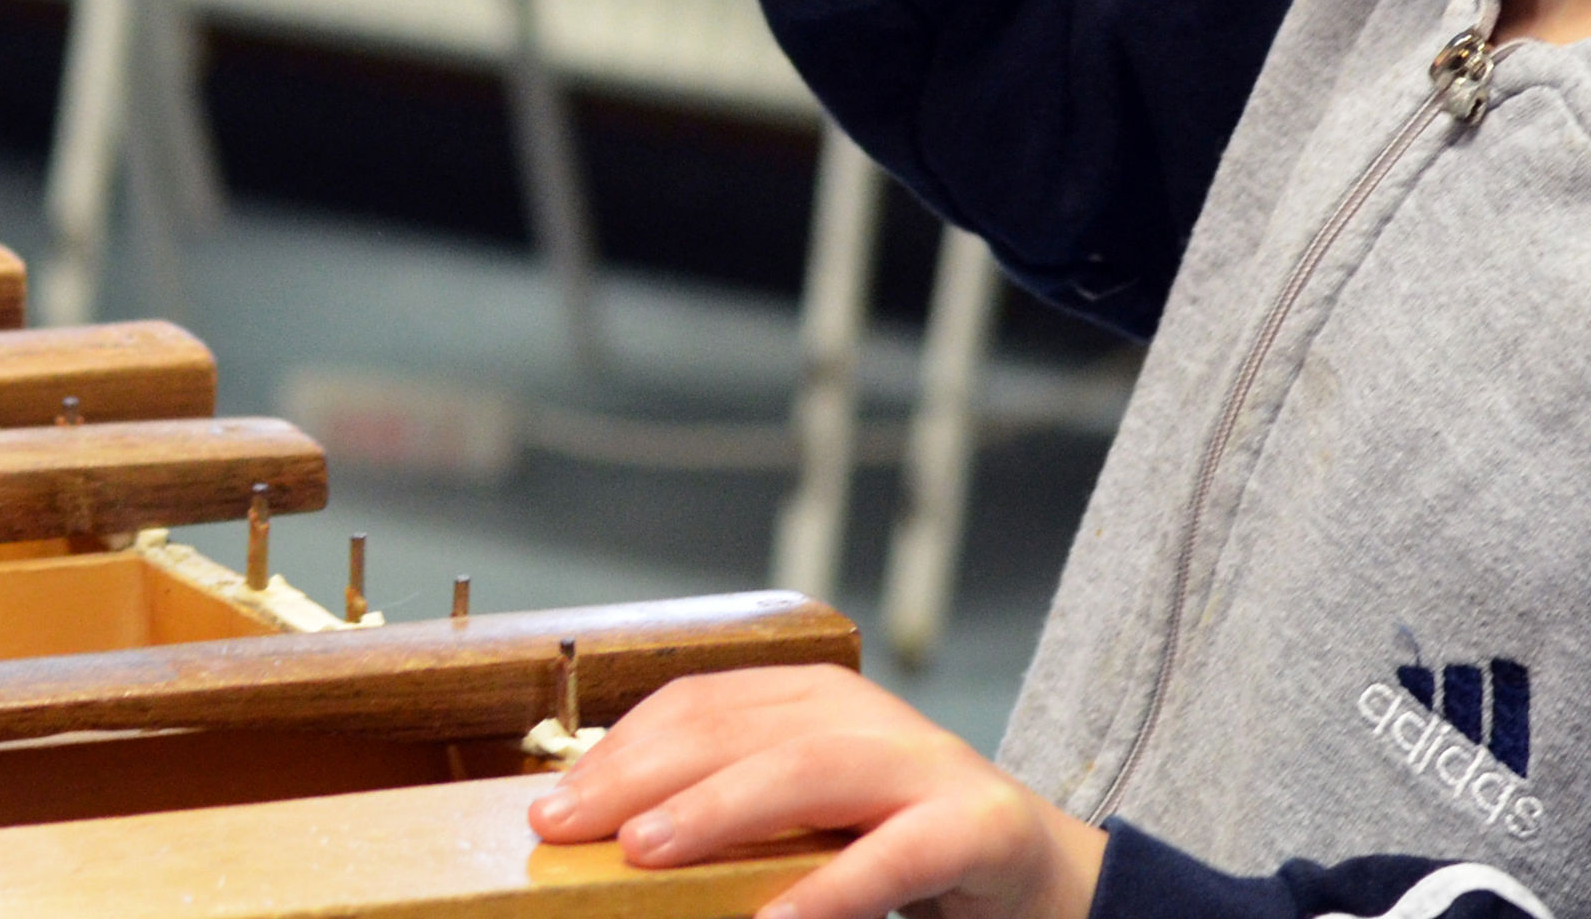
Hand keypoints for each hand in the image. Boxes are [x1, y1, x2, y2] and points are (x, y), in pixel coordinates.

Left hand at [529, 664, 1107, 918]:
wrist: (1039, 875)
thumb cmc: (903, 848)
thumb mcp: (809, 822)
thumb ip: (738, 818)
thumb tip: (621, 845)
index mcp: (815, 701)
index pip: (700, 704)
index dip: (620, 750)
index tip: (552, 806)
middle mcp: (866, 716)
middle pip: (737, 727)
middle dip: (642, 776)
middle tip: (567, 829)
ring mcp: (925, 763)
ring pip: (807, 769)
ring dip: (717, 810)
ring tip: (643, 854)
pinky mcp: (978, 825)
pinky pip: (896, 856)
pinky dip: (830, 890)